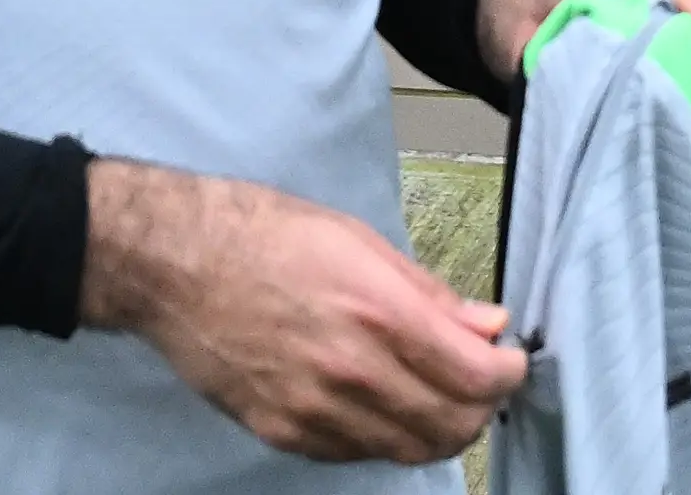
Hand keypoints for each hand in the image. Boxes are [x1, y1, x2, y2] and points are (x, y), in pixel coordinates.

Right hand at [80, 158, 524, 462]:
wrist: (178, 266)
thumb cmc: (266, 237)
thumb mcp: (361, 242)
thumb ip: (430, 294)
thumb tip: (486, 325)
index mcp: (378, 312)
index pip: (474, 374)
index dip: (508, 374)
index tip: (512, 361)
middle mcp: (351, 370)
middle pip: (451, 424)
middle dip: (482, 407)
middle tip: (484, 382)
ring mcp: (315, 410)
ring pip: (408, 449)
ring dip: (440, 428)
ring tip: (443, 396)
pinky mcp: (284, 432)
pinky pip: (358, 453)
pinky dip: (388, 437)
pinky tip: (389, 405)